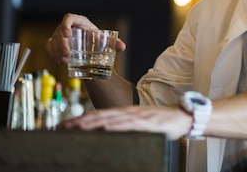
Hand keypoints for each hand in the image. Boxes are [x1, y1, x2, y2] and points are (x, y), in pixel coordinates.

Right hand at [45, 13, 125, 63]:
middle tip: (67, 55)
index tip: (67, 34)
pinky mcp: (55, 42)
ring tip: (64, 61)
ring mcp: (60, 34)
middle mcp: (68, 27)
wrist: (90, 46)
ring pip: (53, 40)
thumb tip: (122, 47)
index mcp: (80, 22)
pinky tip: (58, 61)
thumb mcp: (104, 40)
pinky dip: (51, 53)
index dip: (66, 24)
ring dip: (56, 51)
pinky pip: (48, 45)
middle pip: (59, 32)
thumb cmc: (97, 40)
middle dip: (61, 44)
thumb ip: (113, 43)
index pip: (69, 18)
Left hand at [57, 105, 192, 140]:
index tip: (64, 125)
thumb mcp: (141, 123)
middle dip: (80, 122)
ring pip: (111, 119)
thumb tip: (106, 133)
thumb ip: (125, 126)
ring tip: (76, 127)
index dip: (81, 119)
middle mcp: (129, 112)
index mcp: (126, 112)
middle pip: (100, 116)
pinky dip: (116, 126)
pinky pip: (129, 124)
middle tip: (62, 127)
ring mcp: (138, 117)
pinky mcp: (148, 123)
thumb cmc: (163, 122)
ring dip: (92, 123)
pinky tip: (105, 128)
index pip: (99, 115)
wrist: (184, 117)